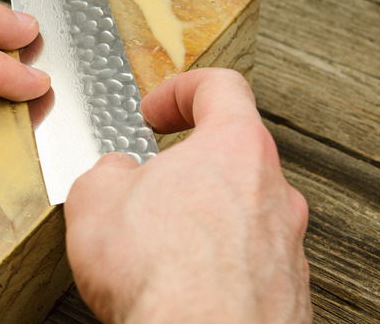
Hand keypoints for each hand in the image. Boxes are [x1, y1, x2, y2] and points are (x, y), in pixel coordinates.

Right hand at [64, 69, 310, 323]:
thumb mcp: (94, 198)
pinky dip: (215, 263)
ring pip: (241, 211)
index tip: (155, 111)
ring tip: (155, 244)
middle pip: (233, 155)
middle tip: (147, 185)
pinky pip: (247, 261)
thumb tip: (115, 175)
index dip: (180, 90)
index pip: (221, 87)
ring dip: (200, 217)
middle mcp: (273, 191)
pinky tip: (179, 282)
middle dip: (185, 166)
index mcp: (235, 147)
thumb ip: (107, 171)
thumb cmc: (160, 273)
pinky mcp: (286, 292)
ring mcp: (286, 244)